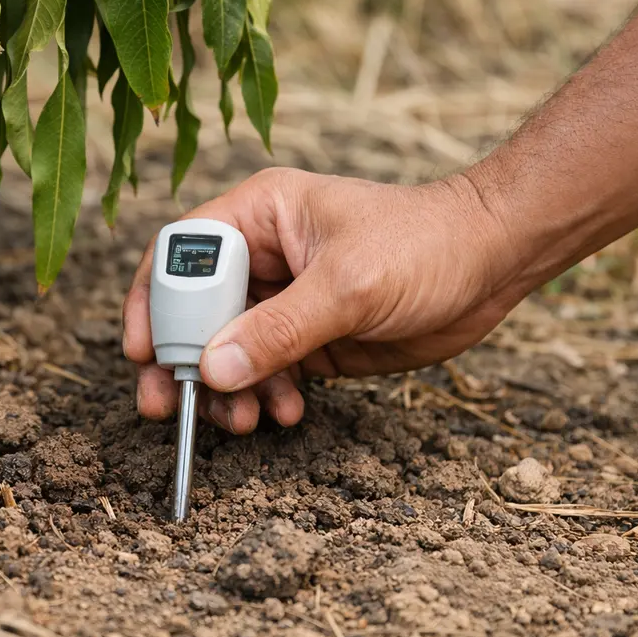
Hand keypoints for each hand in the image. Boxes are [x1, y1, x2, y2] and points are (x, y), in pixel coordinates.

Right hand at [122, 168, 529, 433]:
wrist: (493, 262)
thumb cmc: (424, 244)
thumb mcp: (348, 286)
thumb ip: (278, 331)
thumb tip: (211, 371)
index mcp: (259, 215)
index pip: (183, 253)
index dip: (155, 300)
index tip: (144, 352)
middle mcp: (262, 254)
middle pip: (196, 308)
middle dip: (182, 360)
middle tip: (166, 407)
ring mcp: (284, 297)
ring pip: (228, 348)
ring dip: (228, 389)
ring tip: (242, 422)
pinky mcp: (309, 334)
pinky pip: (267, 371)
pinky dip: (268, 396)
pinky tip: (288, 413)